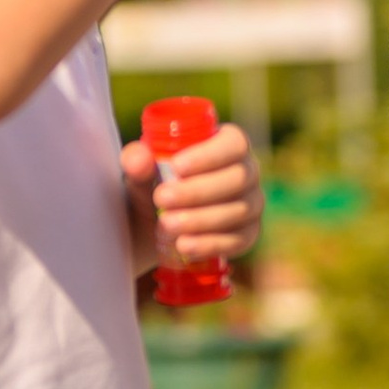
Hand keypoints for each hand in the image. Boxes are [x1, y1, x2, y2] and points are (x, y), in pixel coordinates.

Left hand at [122, 118, 263, 268]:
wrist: (159, 221)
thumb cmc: (156, 182)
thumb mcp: (141, 170)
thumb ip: (136, 160)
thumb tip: (139, 161)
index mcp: (228, 143)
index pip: (234, 144)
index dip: (210, 156)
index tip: (177, 167)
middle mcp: (247, 171)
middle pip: (238, 179)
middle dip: (198, 191)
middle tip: (162, 199)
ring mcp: (252, 203)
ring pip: (238, 211)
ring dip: (201, 220)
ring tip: (166, 224)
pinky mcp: (249, 233)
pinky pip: (239, 240)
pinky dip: (210, 244)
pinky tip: (185, 246)